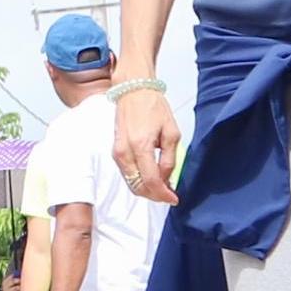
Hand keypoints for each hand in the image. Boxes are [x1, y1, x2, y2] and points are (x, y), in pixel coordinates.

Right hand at [111, 83, 182, 203]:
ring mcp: (117, 153)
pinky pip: (127, 174)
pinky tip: (152, 177)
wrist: (133, 91)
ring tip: (163, 186)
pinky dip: (139, 180)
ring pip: (131, 183)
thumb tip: (166, 179)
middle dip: (155, 195)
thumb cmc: (153, 107)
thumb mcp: (171, 132)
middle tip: (170, 194)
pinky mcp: (115, 151)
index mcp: (141, 146)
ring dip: (147, 189)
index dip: (164, 195)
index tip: (175, 199)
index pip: (151, 181)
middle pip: (138, 187)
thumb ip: (169, 159)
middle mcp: (125, 153)